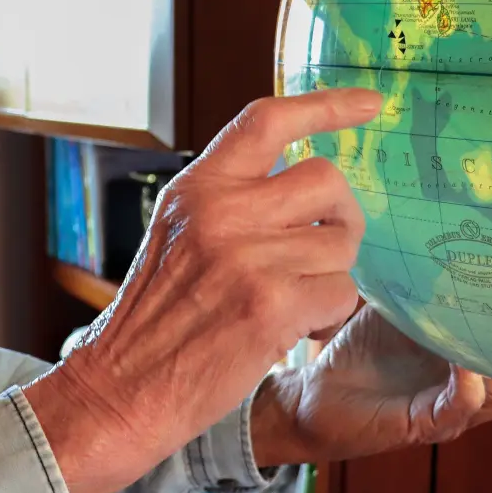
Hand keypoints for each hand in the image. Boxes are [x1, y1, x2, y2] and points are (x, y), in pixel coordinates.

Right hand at [23, 87, 383, 492]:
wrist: (120, 387)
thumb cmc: (153, 319)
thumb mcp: (177, 234)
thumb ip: (229, 202)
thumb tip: (302, 182)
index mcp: (197, 187)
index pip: (268, 120)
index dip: (327, 106)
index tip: (371, 104)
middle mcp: (220, 211)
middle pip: (326, 180)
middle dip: (342, 218)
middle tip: (325, 251)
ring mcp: (245, 256)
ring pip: (341, 245)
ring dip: (332, 277)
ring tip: (295, 301)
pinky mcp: (269, 305)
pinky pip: (341, 293)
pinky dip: (330, 314)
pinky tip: (297, 328)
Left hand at [251, 305, 491, 466]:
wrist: (315, 394)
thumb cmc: (362, 352)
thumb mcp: (400, 311)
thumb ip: (428, 287)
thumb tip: (449, 237)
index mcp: (473, 360)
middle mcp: (473, 388)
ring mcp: (453, 409)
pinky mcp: (427, 424)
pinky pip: (463, 405)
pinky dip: (470, 381)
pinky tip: (463, 358)